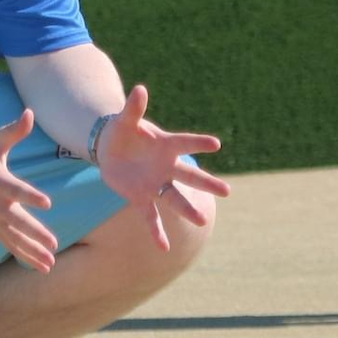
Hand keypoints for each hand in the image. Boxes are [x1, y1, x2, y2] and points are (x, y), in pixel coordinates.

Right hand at [0, 109, 59, 271]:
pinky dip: (23, 255)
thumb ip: (14, 131)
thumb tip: (30, 113)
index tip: (47, 203)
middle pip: (18, 221)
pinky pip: (9, 243)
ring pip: (14, 238)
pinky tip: (40, 266)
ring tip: (50, 265)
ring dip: (32, 252)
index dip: (31, 196)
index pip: (16, 189)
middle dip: (36, 234)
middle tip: (54, 244)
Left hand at [94, 83, 229, 254]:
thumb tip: (139, 89)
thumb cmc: (123, 132)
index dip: (199, 142)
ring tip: (201, 221)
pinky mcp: (141, 197)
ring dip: (187, 209)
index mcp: (165, 144)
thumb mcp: (125, 120)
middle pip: (189, 175)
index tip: (216, 143)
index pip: (185, 142)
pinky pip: (150, 217)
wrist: (110, 150)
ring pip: (174, 198)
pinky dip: (156, 232)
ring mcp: (156, 183)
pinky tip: (163, 248)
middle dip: (206, 183)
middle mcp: (166, 166)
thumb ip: (134, 108)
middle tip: (227, 192)